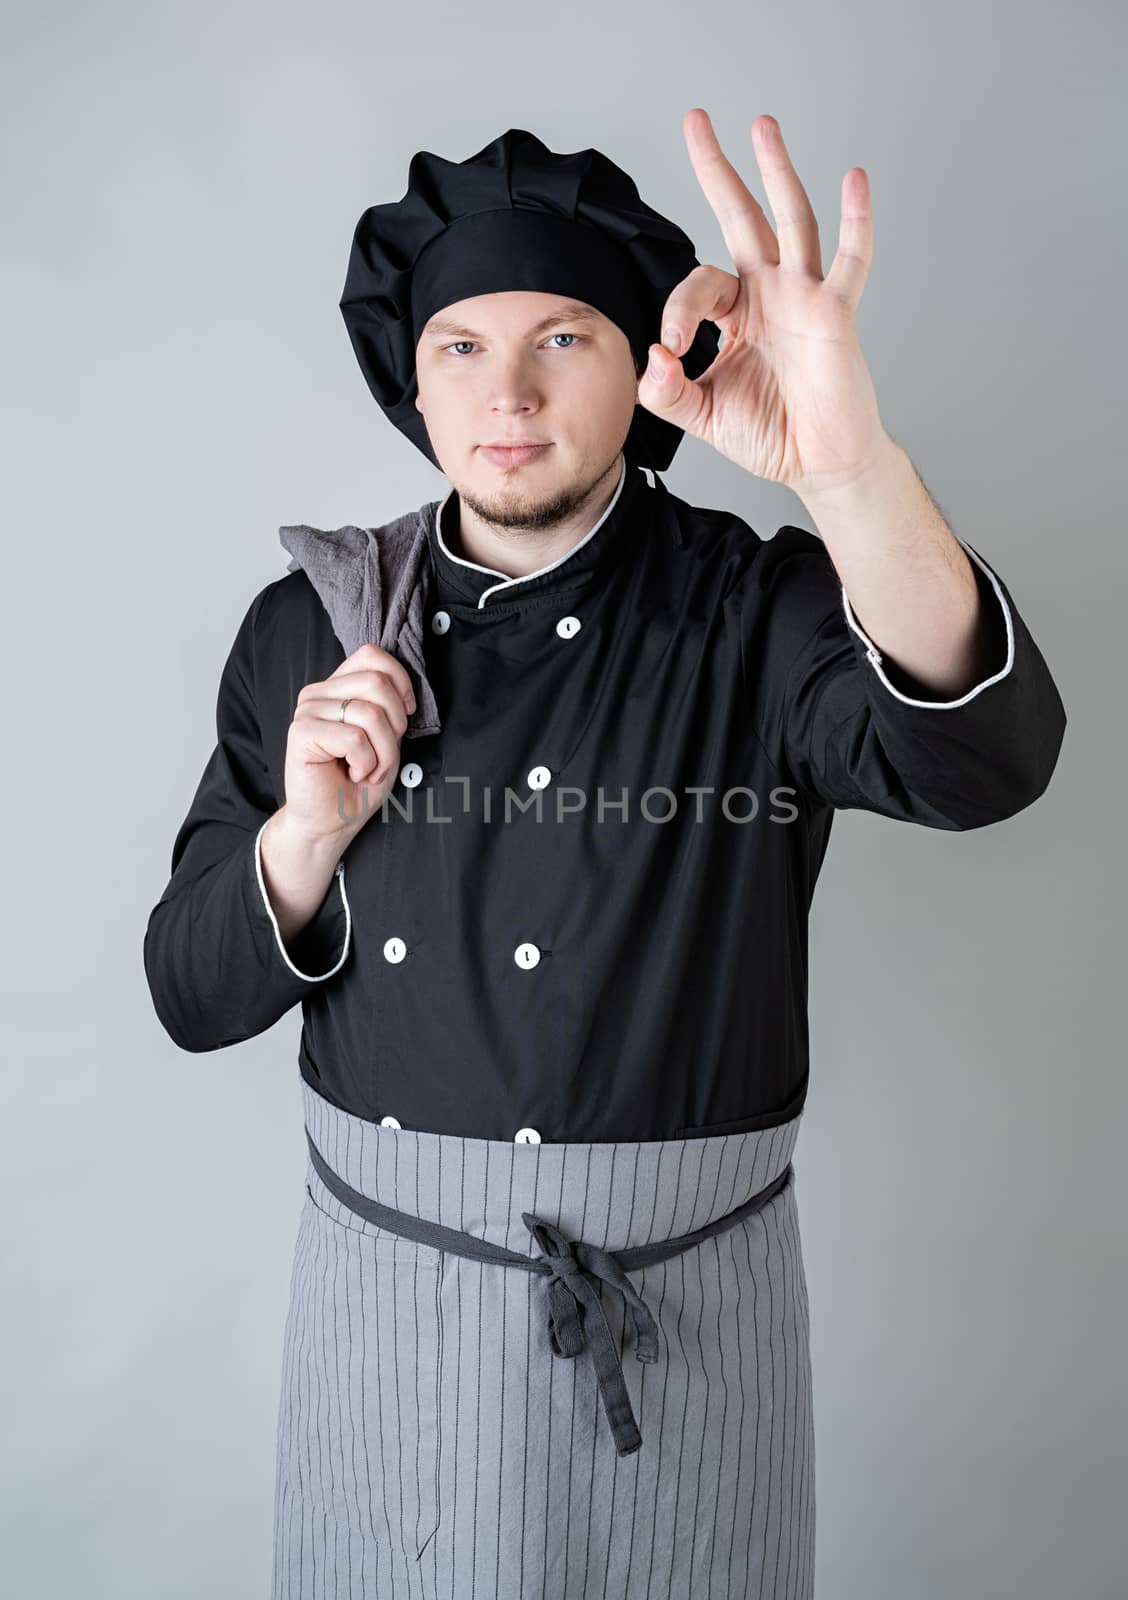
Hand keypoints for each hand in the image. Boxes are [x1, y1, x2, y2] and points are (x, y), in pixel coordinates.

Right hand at [281, 642, 415, 842]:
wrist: (332, 821)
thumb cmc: (359, 781)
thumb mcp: (386, 736)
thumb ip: (388, 705)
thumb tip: (404, 688)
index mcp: (337, 686)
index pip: (373, 655)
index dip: (400, 682)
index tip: (405, 715)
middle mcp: (318, 693)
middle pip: (377, 682)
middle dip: (395, 725)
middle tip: (383, 754)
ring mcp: (307, 710)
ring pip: (370, 713)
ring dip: (383, 752)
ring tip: (368, 769)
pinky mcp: (301, 732)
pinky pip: (354, 738)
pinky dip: (366, 763)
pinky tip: (353, 774)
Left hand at [637, 109, 892, 497]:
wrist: (817, 463)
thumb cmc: (769, 434)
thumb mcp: (702, 415)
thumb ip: (668, 392)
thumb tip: (652, 357)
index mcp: (736, 314)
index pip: (698, 286)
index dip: (680, 312)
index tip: (674, 352)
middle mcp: (769, 294)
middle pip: (741, 217)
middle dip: (717, 169)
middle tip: (695, 120)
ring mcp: (804, 297)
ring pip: (790, 221)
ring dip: (776, 171)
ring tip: (762, 125)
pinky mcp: (834, 314)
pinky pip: (850, 261)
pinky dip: (856, 221)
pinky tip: (854, 180)